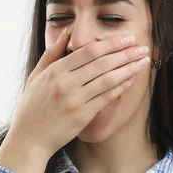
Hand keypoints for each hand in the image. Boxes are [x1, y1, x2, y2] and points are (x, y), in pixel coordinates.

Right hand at [9, 27, 149, 161]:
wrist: (29, 139)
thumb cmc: (32, 107)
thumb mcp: (36, 76)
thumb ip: (52, 53)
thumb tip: (67, 33)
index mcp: (55, 71)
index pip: (88, 51)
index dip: (110, 43)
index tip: (127, 38)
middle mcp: (66, 83)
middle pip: (102, 62)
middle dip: (125, 53)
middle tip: (141, 46)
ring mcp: (75, 100)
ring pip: (108, 79)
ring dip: (129, 68)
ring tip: (144, 60)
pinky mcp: (83, 115)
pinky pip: (107, 97)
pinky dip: (122, 86)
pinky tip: (132, 78)